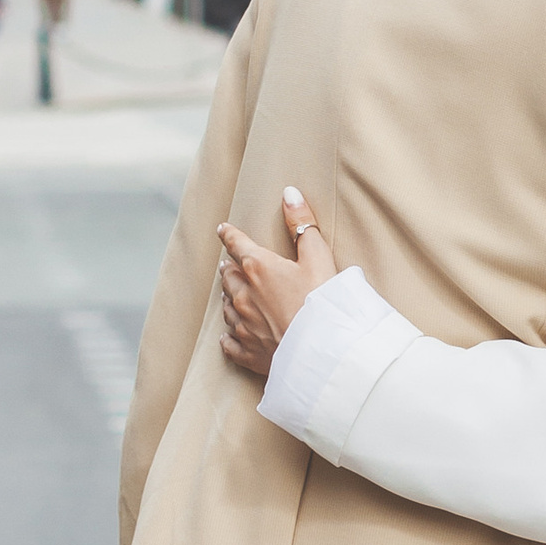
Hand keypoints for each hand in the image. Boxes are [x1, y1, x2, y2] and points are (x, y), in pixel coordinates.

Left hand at [218, 187, 336, 377]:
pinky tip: (227, 336)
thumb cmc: (323, 303)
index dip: (229, 235)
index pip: (237, 244)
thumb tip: (289, 193)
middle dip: (230, 268)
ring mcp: (243, 325)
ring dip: (228, 297)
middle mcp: (243, 295)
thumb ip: (302, 224)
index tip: (223, 230)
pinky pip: (229, 342)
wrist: (321, 351)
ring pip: (226, 307)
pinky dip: (228, 336)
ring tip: (230, 294)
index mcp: (258, 268)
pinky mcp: (247, 351)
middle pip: (229, 276)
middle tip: (229, 264)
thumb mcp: (318, 257)